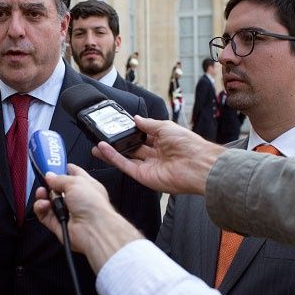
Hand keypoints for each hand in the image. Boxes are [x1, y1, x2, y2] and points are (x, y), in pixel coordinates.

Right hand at [34, 164, 141, 272]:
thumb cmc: (94, 205)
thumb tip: (49, 176)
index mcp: (86, 186)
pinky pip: (44, 214)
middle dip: (49, 184)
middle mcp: (77, 199)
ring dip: (43, 196)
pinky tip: (44, 205)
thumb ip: (59, 178)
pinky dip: (41, 208)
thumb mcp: (76, 182)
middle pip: (58, 188)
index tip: (51, 165)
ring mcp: (68, 212)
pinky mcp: (59, 223)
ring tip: (43, 193)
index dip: (62, 168)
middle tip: (44, 181)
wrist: (93, 229)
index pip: (73, 174)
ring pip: (49, 201)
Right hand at [92, 116, 223, 194]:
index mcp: (162, 142)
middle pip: (131, 148)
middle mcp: (155, 155)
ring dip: (111, 152)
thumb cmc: (189, 144)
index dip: (129, 132)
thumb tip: (136, 118)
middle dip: (118, 143)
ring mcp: (149, 166)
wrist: (198, 165)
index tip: (116, 127)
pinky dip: (114, 158)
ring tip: (97, 144)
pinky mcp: (144, 176)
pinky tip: (103, 149)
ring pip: (126, 158)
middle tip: (103, 137)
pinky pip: (126, 165)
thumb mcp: (166, 126)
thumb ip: (148, 124)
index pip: (142, 136)